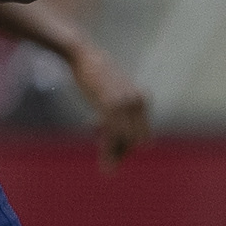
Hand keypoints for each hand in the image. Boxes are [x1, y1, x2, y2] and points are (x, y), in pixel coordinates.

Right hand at [69, 43, 151, 167]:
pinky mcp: (110, 106)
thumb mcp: (110, 94)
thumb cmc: (95, 75)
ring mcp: (125, 104)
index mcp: (142, 99)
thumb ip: (118, 112)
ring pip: (124, 141)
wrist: (83, 56)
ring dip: (115, 156)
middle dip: (123, 152)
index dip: (128, 146)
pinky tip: (106, 168)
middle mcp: (137, 102)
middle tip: (108, 162)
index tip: (111, 150)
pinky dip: (109, 154)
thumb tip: (117, 134)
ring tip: (107, 170)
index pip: (142, 134)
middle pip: (136, 139)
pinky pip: (111, 137)